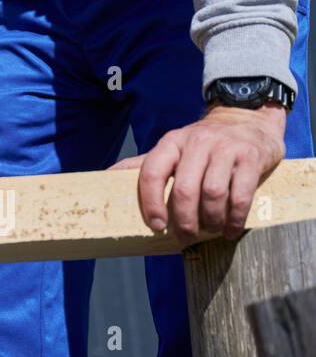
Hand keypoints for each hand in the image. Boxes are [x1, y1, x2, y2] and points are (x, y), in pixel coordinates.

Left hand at [109, 102, 286, 244]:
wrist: (247, 120)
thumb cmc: (204, 143)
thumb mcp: (173, 148)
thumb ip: (144, 163)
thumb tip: (106, 177)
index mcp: (171, 142)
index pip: (152, 172)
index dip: (151, 202)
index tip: (156, 225)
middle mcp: (196, 143)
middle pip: (184, 189)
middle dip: (183, 219)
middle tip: (185, 236)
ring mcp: (225, 149)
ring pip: (213, 193)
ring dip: (210, 220)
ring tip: (210, 230)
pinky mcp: (250, 158)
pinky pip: (241, 195)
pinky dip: (234, 218)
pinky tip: (230, 229)